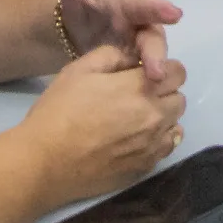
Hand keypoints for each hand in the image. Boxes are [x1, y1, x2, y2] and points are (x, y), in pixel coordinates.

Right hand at [16, 45, 187, 210]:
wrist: (44, 162)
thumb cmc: (59, 111)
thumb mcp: (79, 70)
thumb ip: (113, 56)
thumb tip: (133, 58)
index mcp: (141, 87)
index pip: (178, 72)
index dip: (163, 69)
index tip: (143, 74)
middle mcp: (155, 115)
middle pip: (179, 98)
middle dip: (163, 92)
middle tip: (136, 96)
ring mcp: (153, 144)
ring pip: (175, 124)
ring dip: (162, 118)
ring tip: (135, 120)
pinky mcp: (146, 166)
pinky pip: (166, 147)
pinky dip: (159, 140)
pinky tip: (137, 139)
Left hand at [53, 0, 180, 84]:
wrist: (82, 27)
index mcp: (128, 3)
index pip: (143, 3)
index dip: (158, 8)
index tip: (174, 13)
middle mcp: (140, 26)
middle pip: (154, 39)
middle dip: (155, 54)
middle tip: (155, 72)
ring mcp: (139, 50)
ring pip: (153, 63)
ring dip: (153, 77)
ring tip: (149, 92)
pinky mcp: (135, 71)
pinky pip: (144, 82)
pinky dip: (146, 94)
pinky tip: (141, 109)